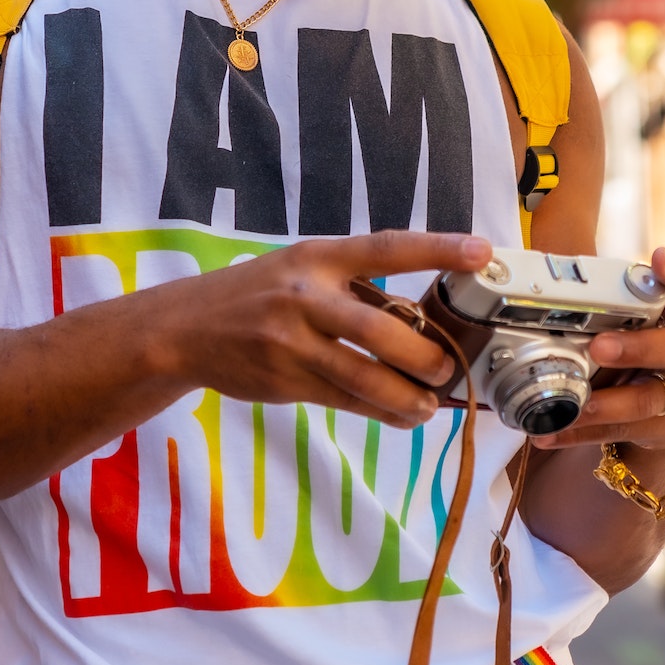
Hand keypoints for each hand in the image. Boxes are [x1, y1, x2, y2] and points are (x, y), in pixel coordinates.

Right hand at [167, 230, 491, 429]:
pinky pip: (344, 399)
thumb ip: (354, 288)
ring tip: (431, 405)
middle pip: (380, 328)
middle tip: (449, 369)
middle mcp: (306, 294)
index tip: (481, 251)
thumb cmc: (258, 293)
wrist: (183, 328)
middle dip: (424, 356)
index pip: (387, 247)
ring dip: (407, 396)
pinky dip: (379, 411)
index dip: (437, 248)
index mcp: (318, 256)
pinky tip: (401, 417)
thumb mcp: (301, 270)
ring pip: (364, 375)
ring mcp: (292, 340)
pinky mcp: (284, 379)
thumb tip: (418, 317)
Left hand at [528, 246, 664, 452]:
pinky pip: (625, 432)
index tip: (660, 257)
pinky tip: (552, 432)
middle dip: (637, 348)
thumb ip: (621, 302)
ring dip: (607, 403)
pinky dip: (584, 432)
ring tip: (575, 402)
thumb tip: (556, 272)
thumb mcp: (645, 319)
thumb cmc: (650, 347)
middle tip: (600, 346)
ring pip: (650, 400)